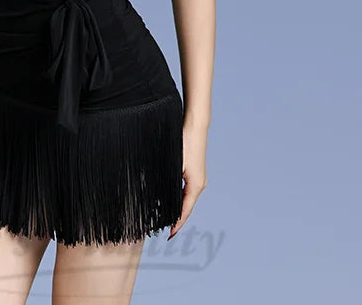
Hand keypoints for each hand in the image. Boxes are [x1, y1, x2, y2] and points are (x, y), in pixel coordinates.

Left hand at [168, 122, 207, 239]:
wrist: (195, 127)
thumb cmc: (185, 143)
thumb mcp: (174, 163)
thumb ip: (170, 181)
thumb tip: (161, 195)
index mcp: (196, 185)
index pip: (185, 211)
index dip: (178, 224)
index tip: (170, 235)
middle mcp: (200, 184)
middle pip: (187, 207)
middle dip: (178, 219)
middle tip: (167, 230)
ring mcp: (199, 178)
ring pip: (188, 199)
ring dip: (179, 209)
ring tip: (168, 218)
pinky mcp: (196, 172)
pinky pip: (188, 191)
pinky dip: (181, 198)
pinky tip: (172, 199)